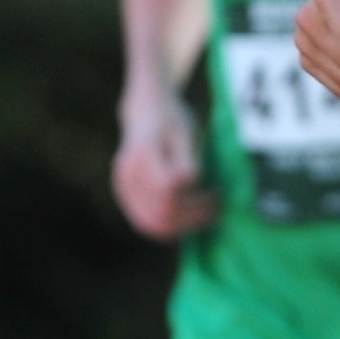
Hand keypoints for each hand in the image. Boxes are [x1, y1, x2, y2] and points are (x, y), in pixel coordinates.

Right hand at [113, 97, 214, 239]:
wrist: (147, 111)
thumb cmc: (172, 120)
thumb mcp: (186, 133)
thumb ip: (186, 161)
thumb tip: (192, 186)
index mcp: (142, 154)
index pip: (169, 191)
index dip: (196, 199)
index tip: (217, 193)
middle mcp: (126, 174)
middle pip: (161, 212)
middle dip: (193, 217)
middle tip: (216, 208)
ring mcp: (122, 187)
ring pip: (151, 224)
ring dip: (182, 227)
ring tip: (205, 215)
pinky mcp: (125, 196)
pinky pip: (145, 222)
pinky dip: (169, 226)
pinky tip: (189, 217)